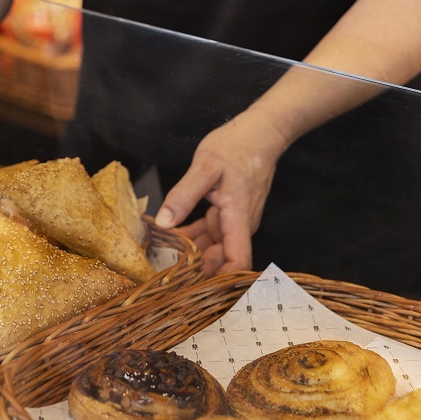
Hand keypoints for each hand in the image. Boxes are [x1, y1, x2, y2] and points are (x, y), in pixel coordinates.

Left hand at [155, 109, 288, 276]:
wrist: (260, 132)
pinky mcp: (228, 214)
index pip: (237, 260)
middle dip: (196, 268)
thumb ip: (184, 196)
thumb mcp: (204, 166)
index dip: (220, 279)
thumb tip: (164, 223)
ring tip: (159, 256)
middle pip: (221, 259)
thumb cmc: (237, 146)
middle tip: (163, 272)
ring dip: (191, 252)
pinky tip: (171, 236)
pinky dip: (192, 236)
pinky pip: (210, 232)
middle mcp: (240, 224)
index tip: (194, 287)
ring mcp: (234, 220)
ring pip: (212, 246)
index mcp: (238, 217)